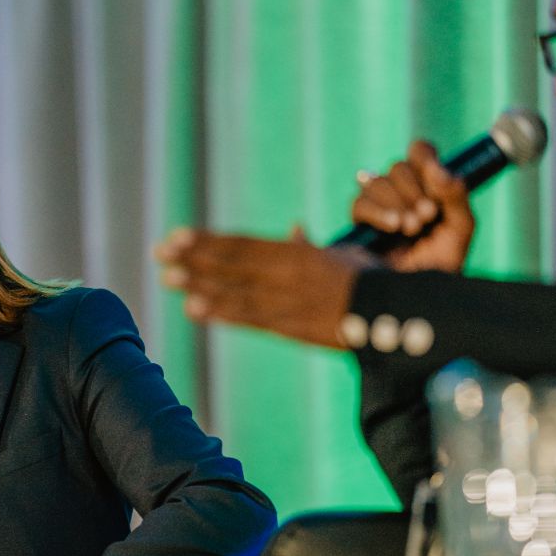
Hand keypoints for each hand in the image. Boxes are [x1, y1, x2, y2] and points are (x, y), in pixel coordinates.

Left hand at [155, 225, 371, 347]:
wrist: (395, 315)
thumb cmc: (372, 282)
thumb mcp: (342, 255)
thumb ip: (311, 245)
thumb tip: (294, 228)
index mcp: (296, 254)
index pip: (242, 244)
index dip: (208, 241)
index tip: (178, 235)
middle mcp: (286, 274)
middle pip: (231, 263)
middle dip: (193, 258)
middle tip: (159, 253)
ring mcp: (287, 302)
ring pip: (235, 290)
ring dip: (199, 284)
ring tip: (168, 280)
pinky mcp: (291, 327)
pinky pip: (250, 318)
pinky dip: (221, 313)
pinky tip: (195, 309)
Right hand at [350, 140, 474, 272]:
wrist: (418, 299)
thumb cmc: (441, 268)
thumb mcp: (460, 230)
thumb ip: (456, 196)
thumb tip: (437, 168)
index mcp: (428, 189)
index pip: (419, 152)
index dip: (424, 156)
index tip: (434, 175)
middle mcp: (402, 194)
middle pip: (398, 167)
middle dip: (414, 191)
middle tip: (426, 217)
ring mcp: (379, 208)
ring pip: (376, 181)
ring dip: (397, 203)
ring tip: (411, 229)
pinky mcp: (359, 225)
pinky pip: (359, 203)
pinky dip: (378, 212)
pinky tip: (393, 228)